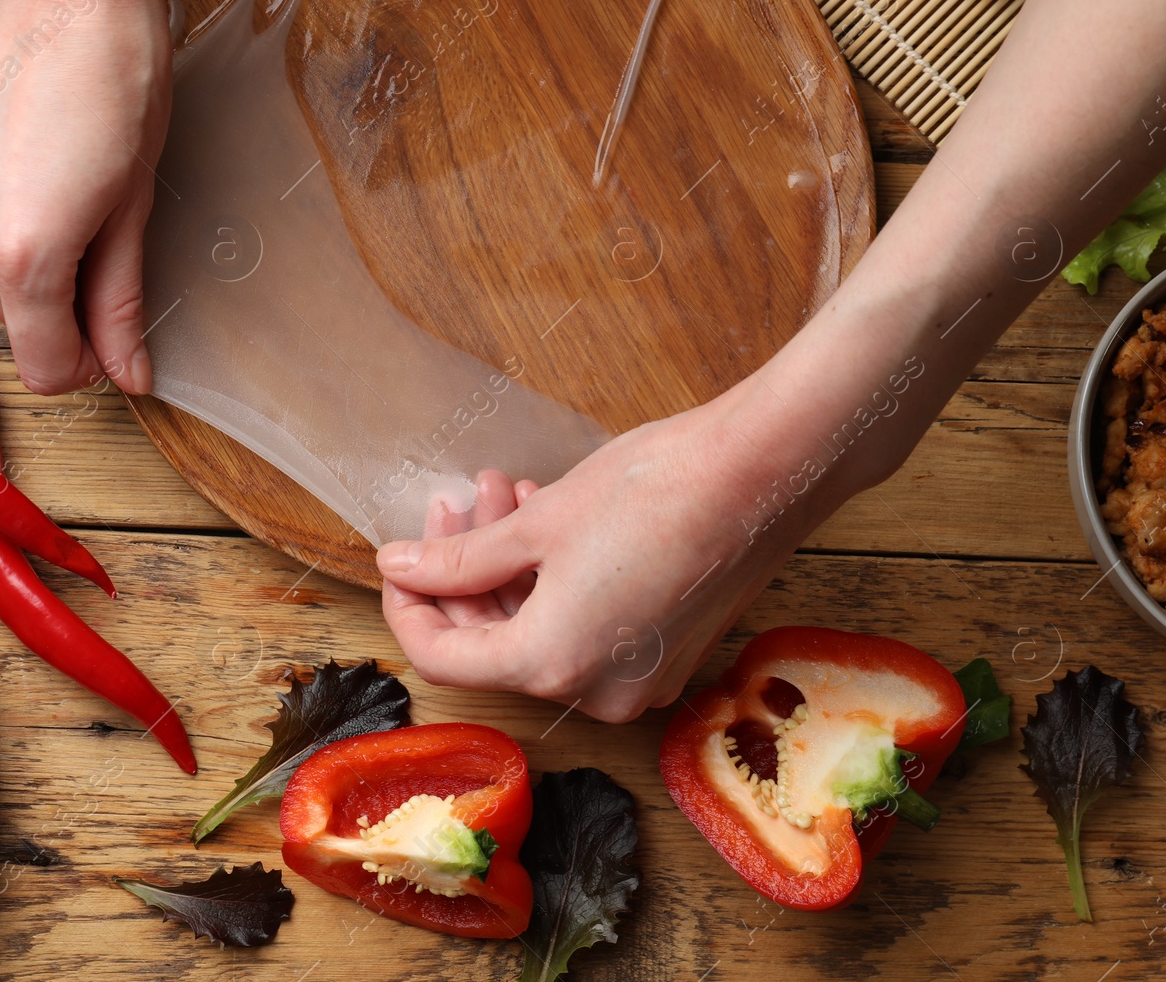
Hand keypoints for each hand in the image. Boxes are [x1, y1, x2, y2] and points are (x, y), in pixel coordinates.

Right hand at [0, 0, 169, 395]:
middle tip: (110, 246)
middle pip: (22, 327)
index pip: (47, 369)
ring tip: (78, 202)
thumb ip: (122, 303)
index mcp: (25, 255)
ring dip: (39, 270)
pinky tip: (43, 183)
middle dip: (67, 310)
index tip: (117, 339)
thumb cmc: (119, 87)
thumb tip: (130, 375)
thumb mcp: (134, 209)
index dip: (90, 366)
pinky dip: (9, 235)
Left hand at [377, 375, 851, 722]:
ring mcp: (637, 681)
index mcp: (552, 663)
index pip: (443, 658)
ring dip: (511, 570)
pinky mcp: (668, 657)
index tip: (401, 556)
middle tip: (461, 499)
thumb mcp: (538, 521)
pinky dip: (556, 586)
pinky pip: (586, 634)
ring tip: (507, 492)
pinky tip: (550, 520)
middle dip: (465, 572)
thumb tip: (400, 565)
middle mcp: (594, 691)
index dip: (408, 605)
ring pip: (541, 635)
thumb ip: (460, 557)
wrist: (765, 473)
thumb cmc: (655, 489)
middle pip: (494, 647)